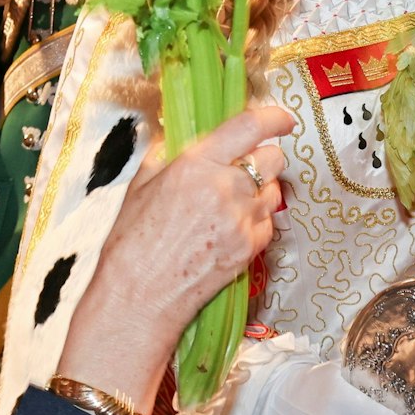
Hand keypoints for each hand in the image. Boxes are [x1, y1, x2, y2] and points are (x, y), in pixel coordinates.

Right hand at [56, 106, 292, 414]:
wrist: (136, 298)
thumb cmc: (131, 243)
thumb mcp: (140, 184)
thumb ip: (167, 152)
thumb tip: (180, 131)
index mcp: (196, 164)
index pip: (250, 127)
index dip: (274, 117)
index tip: (282, 119)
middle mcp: (225, 188)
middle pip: (273, 158)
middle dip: (264, 159)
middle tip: (245, 168)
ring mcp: (241, 220)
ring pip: (275, 191)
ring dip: (261, 191)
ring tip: (232, 204)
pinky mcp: (250, 248)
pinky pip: (269, 223)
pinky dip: (257, 221)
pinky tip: (231, 229)